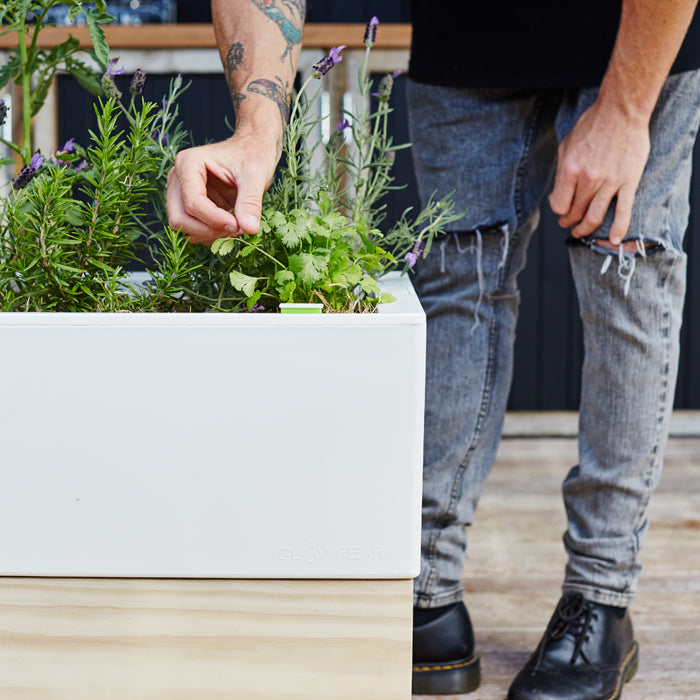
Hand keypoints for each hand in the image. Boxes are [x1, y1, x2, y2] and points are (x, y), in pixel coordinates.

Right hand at [167, 133, 278, 245]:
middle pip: (179, 219)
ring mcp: (181, 193)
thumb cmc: (253, 155)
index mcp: (188, 163)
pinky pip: (193, 229)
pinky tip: (231, 225)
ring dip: (209, 235)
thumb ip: (251, 202)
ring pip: (183, 227)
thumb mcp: (255, 176)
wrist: (254, 150)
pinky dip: (211, 234)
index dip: (215, 220)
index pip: (193, 203)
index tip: (238, 225)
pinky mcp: (189, 205)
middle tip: (236, 228)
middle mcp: (178, 178)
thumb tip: (250, 229)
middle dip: (207, 230)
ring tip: (236, 225)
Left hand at [549, 97, 650, 246]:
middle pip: (575, 213)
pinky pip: (623, 211)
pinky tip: (614, 240)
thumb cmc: (592, 125)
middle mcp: (588, 179)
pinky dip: (619, 229)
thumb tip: (556, 197)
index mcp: (570, 170)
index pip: (558, 205)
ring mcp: (609, 182)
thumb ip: (561, 174)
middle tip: (568, 223)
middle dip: (569, 221)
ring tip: (580, 232)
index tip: (560, 209)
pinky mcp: (628, 181)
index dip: (558, 210)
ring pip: (594, 217)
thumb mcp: (566, 147)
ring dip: (585, 229)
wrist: (622, 110)